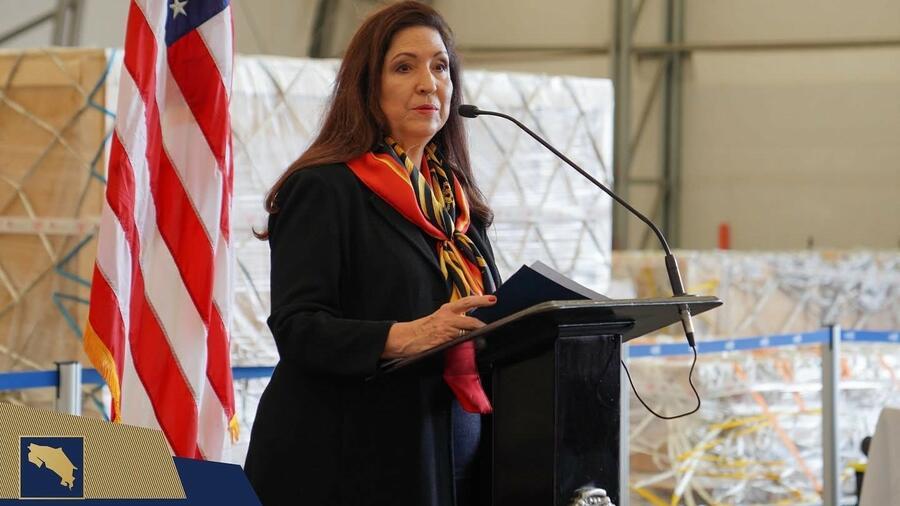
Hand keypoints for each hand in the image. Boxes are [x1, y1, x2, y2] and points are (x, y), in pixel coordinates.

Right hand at [382, 295, 496, 358]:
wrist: (405, 338)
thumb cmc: (420, 331)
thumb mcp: (437, 321)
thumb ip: (452, 322)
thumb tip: (466, 326)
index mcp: (446, 310)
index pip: (465, 301)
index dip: (480, 299)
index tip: (492, 299)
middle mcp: (447, 315)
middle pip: (469, 308)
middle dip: (482, 303)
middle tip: (492, 302)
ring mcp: (447, 326)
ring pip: (468, 325)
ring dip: (478, 329)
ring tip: (486, 331)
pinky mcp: (444, 338)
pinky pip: (461, 339)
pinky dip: (468, 341)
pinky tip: (474, 343)